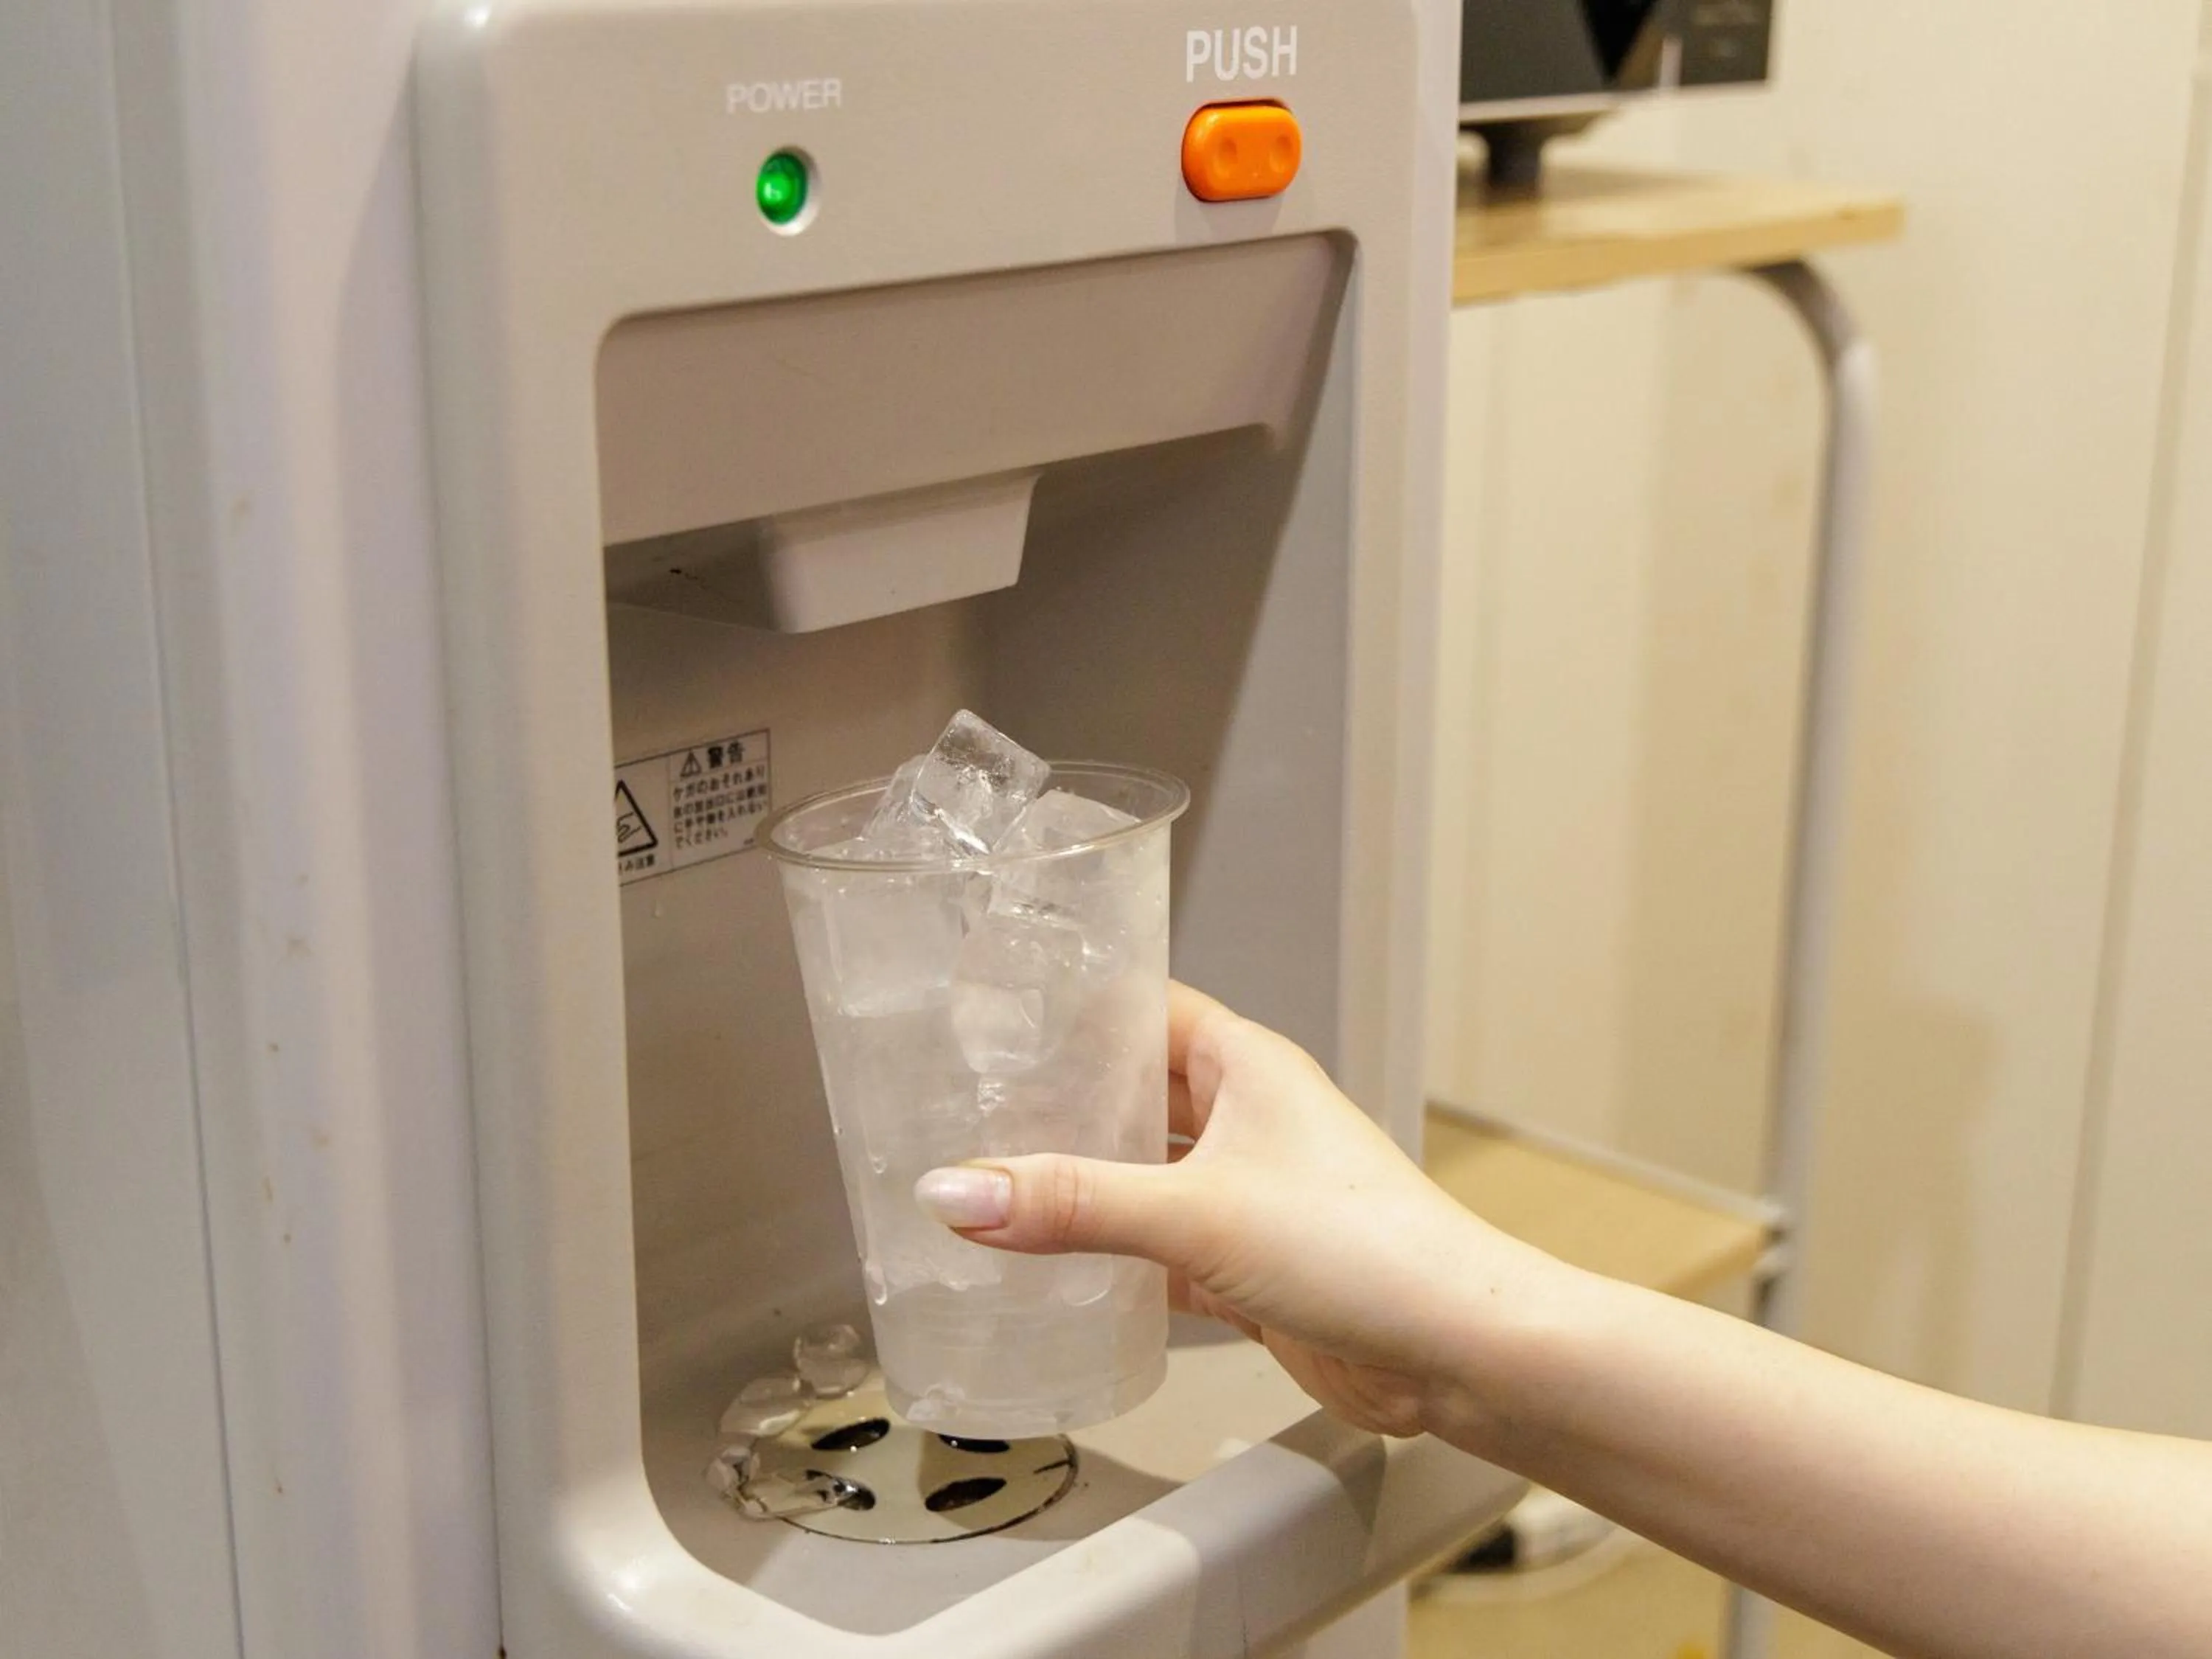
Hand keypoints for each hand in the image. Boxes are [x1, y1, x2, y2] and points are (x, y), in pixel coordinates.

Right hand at [913, 982, 1550, 1436]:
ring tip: (988, 1194)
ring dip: (1078, 1191)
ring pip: (1140, 1179)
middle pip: (1130, 1097)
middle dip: (1057, 1109)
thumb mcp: (1197, 1213)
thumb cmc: (1372, 1248)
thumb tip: (960, 1189)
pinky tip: (1054, 1279)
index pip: (1138, 1009)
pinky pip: (1157, 1253)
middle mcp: (1246, 1119)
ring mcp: (1248, 1194)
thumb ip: (1072, 1203)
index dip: (1067, 1009)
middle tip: (964, 1115)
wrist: (1456, 1350)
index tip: (992, 1016)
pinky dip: (1110, 1264)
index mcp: (1243, 1064)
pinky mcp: (1247, 1267)